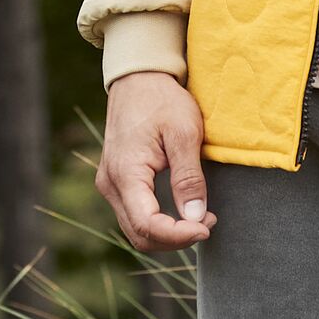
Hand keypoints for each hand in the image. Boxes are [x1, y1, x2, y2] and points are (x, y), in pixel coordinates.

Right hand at [96, 71, 215, 250]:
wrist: (138, 78)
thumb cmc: (162, 99)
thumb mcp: (184, 133)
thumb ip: (189, 178)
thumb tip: (196, 218)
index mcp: (125, 172)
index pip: (147, 225)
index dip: (179, 235)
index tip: (208, 227)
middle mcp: (110, 183)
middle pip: (140, 235)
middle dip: (176, 239)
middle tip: (209, 224)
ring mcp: (110, 183)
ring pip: (136, 229)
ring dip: (169, 234)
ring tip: (202, 219)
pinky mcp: (117, 181)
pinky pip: (135, 215)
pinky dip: (160, 223)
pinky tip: (184, 211)